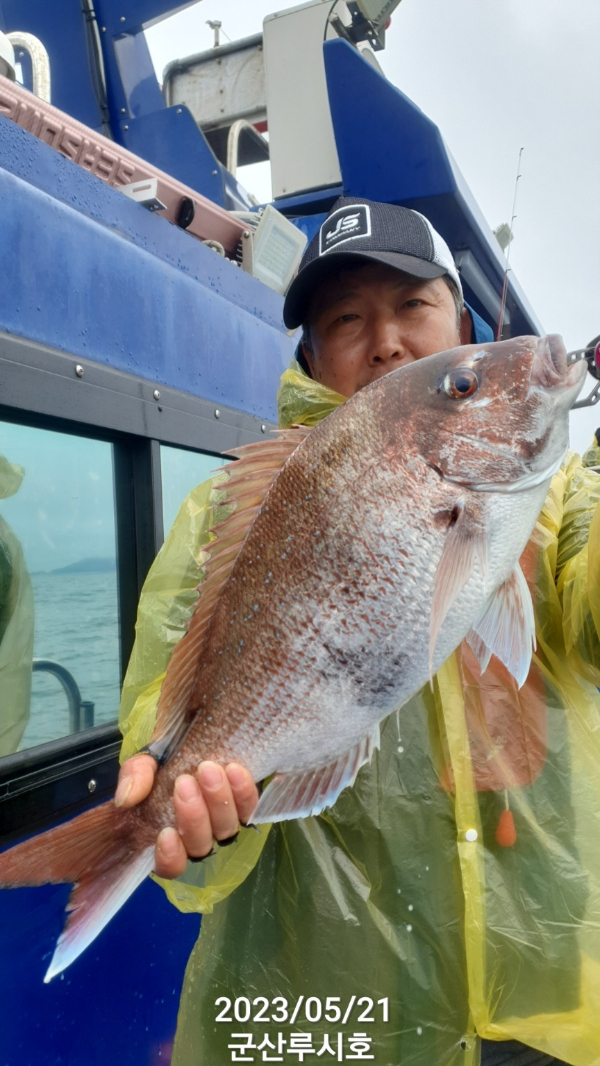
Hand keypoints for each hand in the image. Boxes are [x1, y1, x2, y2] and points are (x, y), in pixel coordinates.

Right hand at [114, 755, 258, 877]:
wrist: (200, 723)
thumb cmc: (170, 746)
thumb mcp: (147, 755)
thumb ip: (136, 774)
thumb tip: (127, 799)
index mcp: (167, 828)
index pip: (170, 864)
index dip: (169, 857)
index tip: (166, 833)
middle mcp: (197, 831)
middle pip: (200, 846)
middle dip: (192, 817)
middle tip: (184, 782)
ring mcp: (223, 818)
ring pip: (226, 830)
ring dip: (217, 802)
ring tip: (208, 769)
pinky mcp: (245, 802)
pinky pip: (249, 808)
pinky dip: (242, 792)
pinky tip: (233, 770)